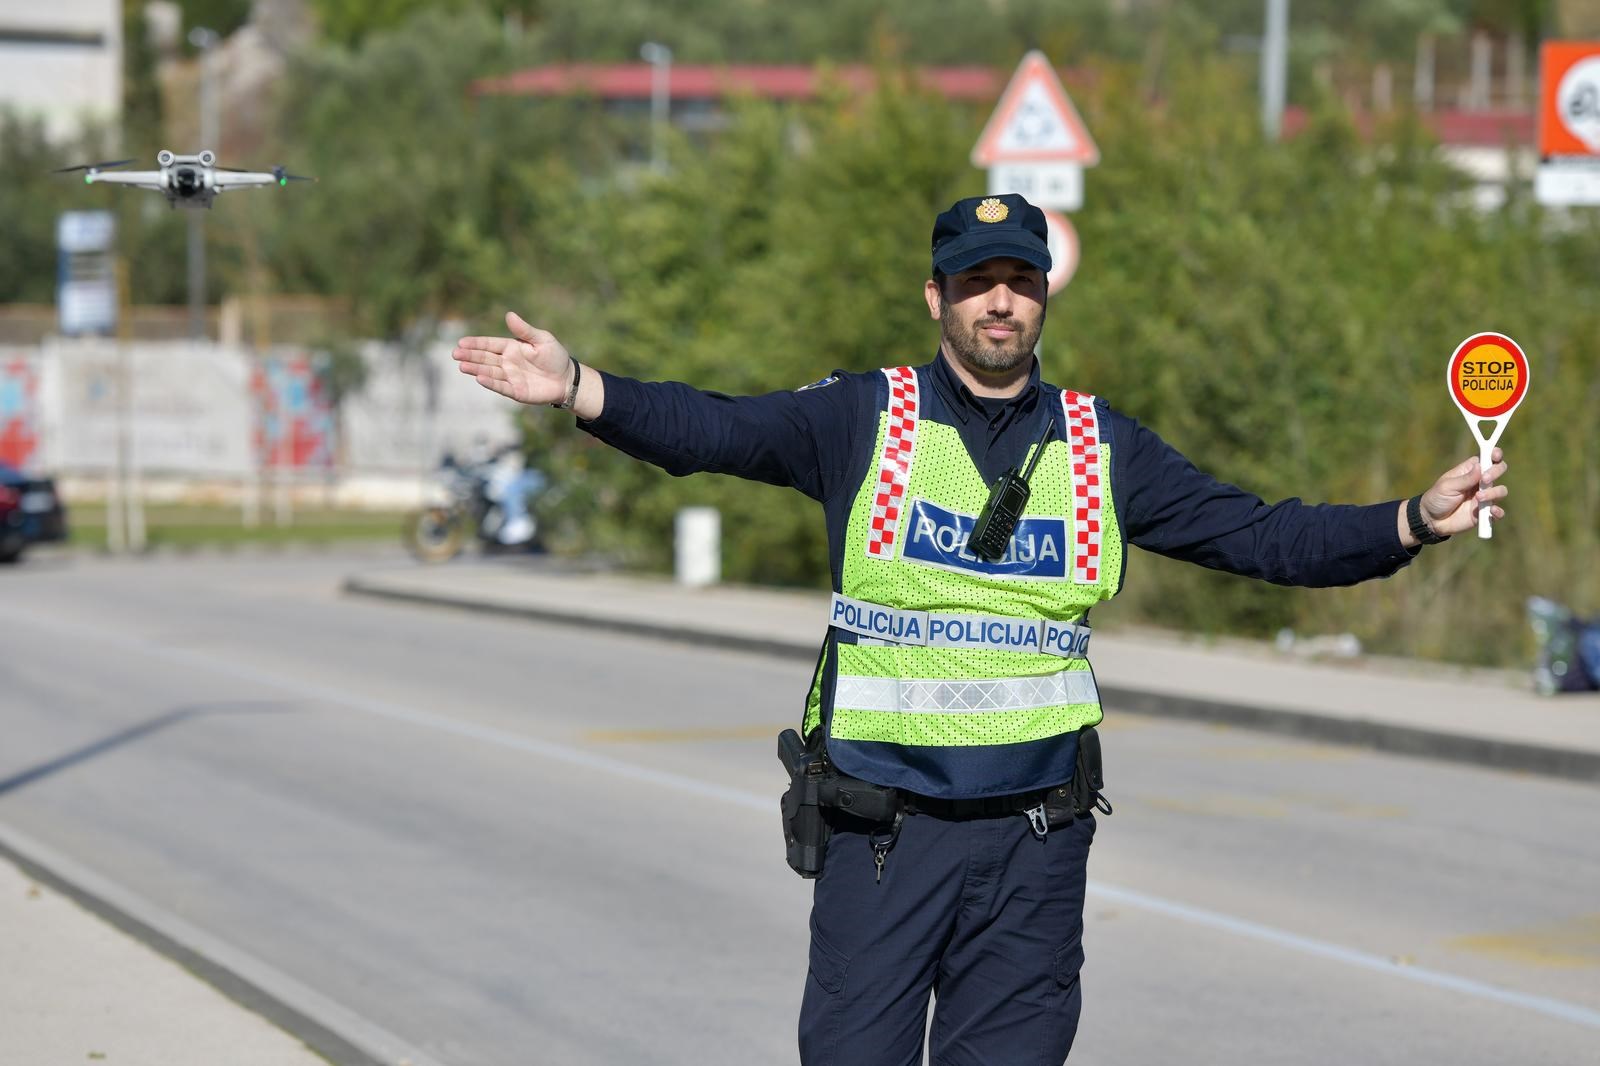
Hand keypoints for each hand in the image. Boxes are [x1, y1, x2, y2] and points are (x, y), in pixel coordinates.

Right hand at [452, 311, 574, 406]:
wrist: (566, 379)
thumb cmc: (555, 356)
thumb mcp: (542, 339)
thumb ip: (525, 330)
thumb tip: (509, 314)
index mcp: (511, 348)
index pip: (490, 345)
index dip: (476, 344)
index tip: (461, 342)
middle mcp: (507, 363)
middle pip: (485, 358)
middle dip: (470, 356)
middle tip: (455, 354)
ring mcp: (510, 378)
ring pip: (489, 372)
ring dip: (476, 369)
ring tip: (462, 366)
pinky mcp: (516, 392)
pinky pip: (501, 387)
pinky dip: (491, 383)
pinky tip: (479, 378)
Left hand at [1414, 447, 1507, 538]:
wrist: (1432, 520)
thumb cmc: (1437, 498)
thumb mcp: (1447, 486)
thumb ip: (1465, 479)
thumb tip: (1480, 466)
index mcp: (1470, 471)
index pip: (1487, 458)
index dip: (1494, 454)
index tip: (1495, 455)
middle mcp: (1481, 482)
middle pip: (1499, 470)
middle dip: (1496, 472)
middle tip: (1485, 479)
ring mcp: (1485, 497)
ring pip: (1501, 491)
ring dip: (1493, 493)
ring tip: (1478, 497)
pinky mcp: (1485, 513)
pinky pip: (1498, 512)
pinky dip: (1498, 512)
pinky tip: (1491, 512)